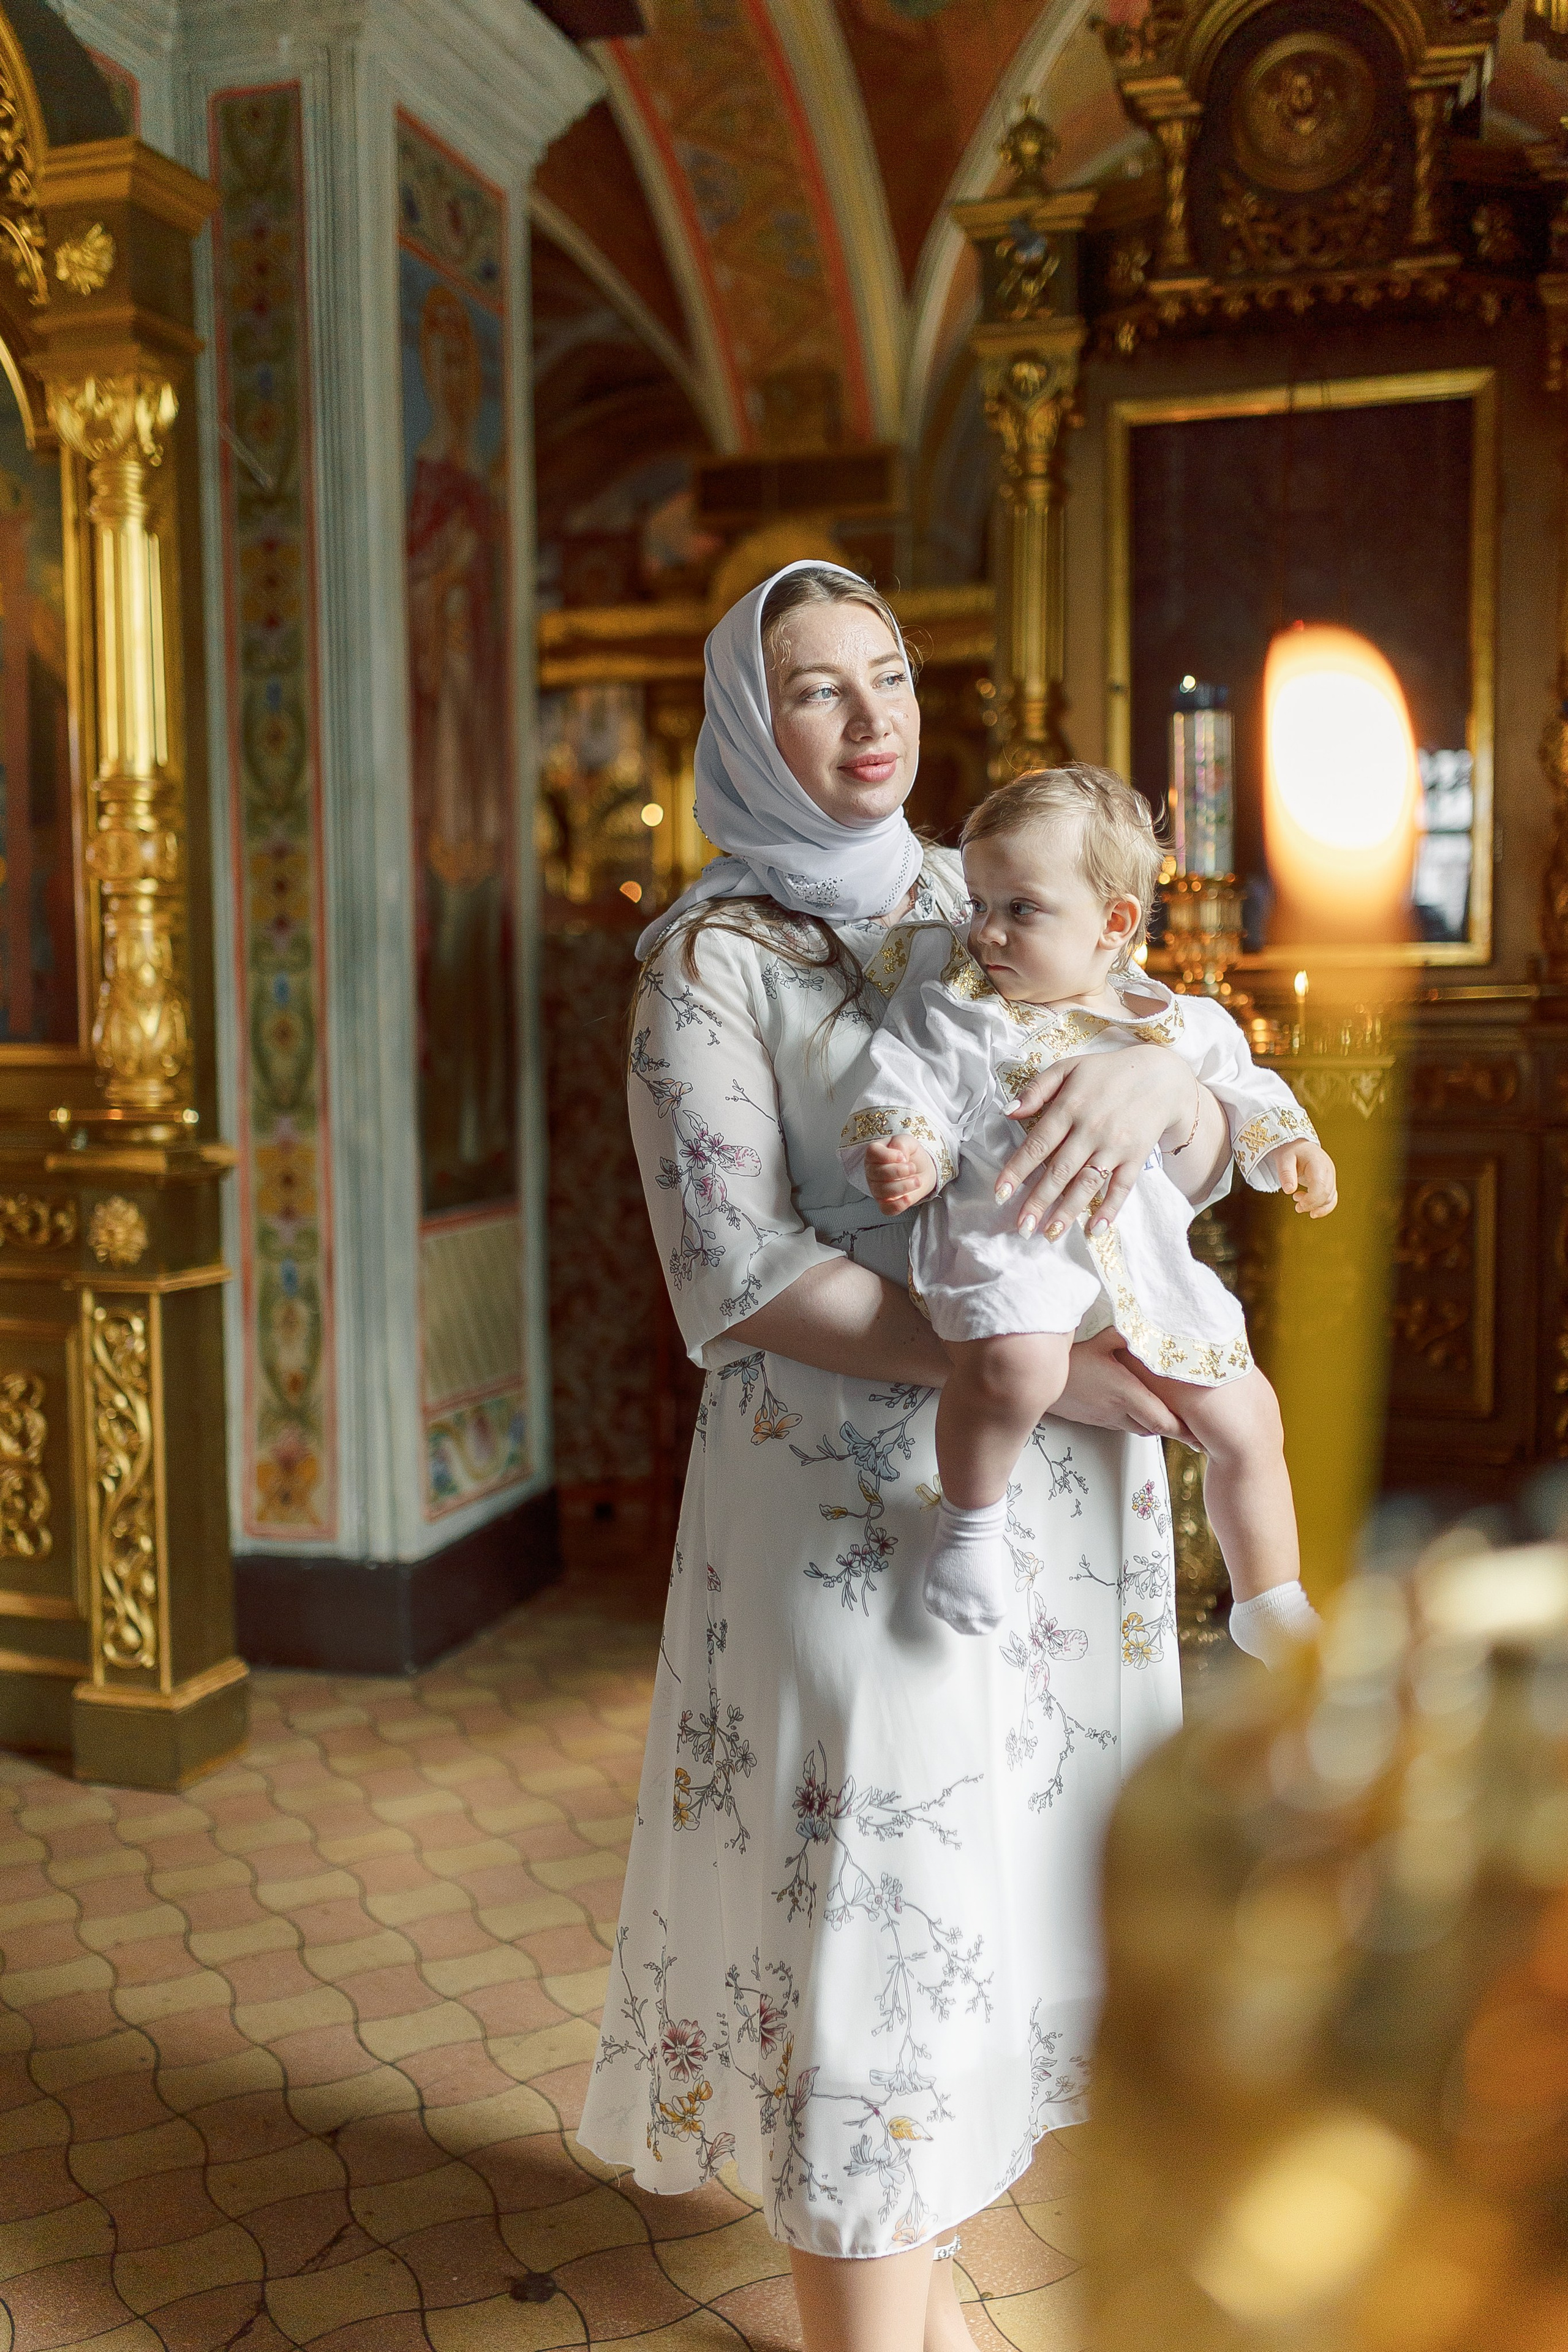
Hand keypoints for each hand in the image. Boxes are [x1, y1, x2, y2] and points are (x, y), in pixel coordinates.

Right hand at [865, 1135, 936, 1213]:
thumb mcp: (908, 1141)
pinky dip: (898, 1205)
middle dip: (899, 1171)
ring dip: (903, 1186)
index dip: (888, 1156)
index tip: (903, 1157)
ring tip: (916, 1180)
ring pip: (882, 1191)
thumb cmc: (911, 1155)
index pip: (872, 1153)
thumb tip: (899, 1156)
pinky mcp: (885, 1204)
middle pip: (877, 1173)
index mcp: (874, 1154)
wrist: (922, 1171)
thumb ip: (901, 1143)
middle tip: (912, 1168)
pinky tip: (908, 1198)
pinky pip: (886, 1209)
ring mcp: (877, 1189)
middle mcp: (872, 1172)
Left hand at [996, 1044, 1198, 1239]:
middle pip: (1060, 1171)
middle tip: (1021, 1227)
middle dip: (1038, 1201)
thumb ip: (1036, 1089)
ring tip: (1049, 1234)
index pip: (1037, 1144)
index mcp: (1069, 1107)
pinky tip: (1094, 1230)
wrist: (1159, 1076)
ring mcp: (1115, 1145)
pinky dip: (1109, 1209)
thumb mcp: (1068, 1067)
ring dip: (1068, 1211)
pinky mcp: (1136, 1156)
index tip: (1000, 1194)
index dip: (1017, 1170)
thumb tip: (1008, 1112)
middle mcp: (1091, 1129)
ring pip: (1087, 1183)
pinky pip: (1122, 1187)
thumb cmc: (1107, 1072)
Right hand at [1053, 1329, 1193, 1439]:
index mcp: (1125, 1393)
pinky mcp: (1096, 1420)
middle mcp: (1118, 1411)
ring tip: (1172, 1416)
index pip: (1162, 1421)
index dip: (1184, 1429)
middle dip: (1177, 1430)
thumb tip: (1152, 1323)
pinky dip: (1139, 1421)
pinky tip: (1141, 1408)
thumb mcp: (1100, 1340)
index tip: (1199, 1430)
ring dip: (1156, 1425)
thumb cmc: (1067, 1362)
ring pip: (1140, 1430)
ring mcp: (1106, 1419)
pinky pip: (1124, 1425)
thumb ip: (1129, 1334)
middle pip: (1156, 1430)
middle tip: (1196, 1427)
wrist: (1032, 1381)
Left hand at [1269, 1139, 1337, 1216]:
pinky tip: (1311, 1210)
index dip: (1311, 1199)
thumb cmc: (1291, 1151)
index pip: (1320, 1185)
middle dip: (1312, 1204)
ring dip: (1315, 1206)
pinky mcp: (1329, 1183)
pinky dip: (1323, 1207)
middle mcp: (1328, 1170)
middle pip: (1326, 1194)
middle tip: (1297, 1207)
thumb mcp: (1284, 1159)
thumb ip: (1286, 1174)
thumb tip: (1289, 1191)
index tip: (1298, 1205)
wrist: (1297, 1146)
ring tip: (1298, 1199)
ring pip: (1330, 1198)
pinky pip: (1331, 1198)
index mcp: (1318, 1162)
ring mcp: (1330, 1177)